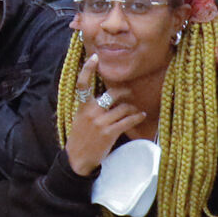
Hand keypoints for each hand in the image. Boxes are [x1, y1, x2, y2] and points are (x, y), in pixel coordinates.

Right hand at [65, 55, 143, 177]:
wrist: (78, 159)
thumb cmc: (80, 138)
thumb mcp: (80, 119)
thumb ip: (89, 107)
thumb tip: (105, 97)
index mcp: (82, 107)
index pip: (82, 84)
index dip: (87, 69)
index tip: (94, 57)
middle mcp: (91, 112)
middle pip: (112, 94)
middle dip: (124, 92)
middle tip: (129, 93)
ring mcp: (100, 123)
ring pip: (123, 108)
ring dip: (132, 108)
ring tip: (136, 110)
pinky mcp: (110, 133)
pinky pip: (128, 120)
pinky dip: (136, 117)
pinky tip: (140, 116)